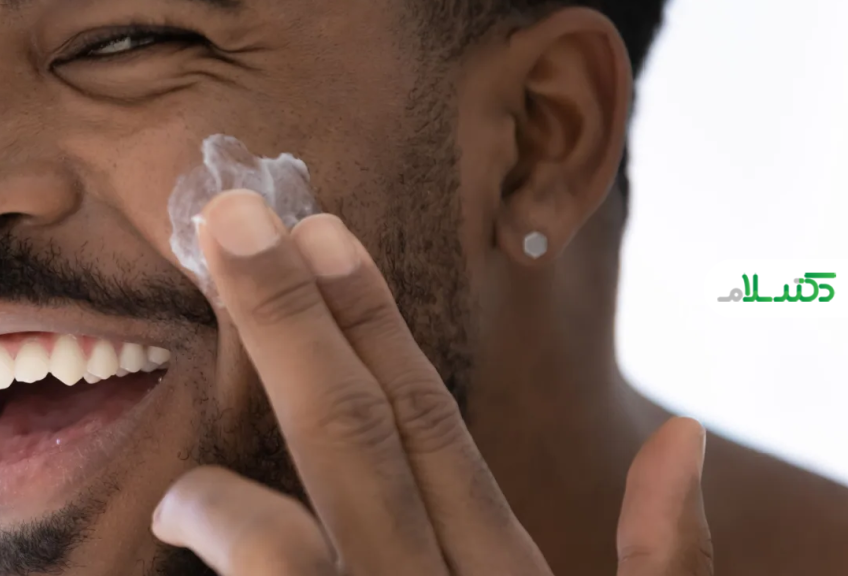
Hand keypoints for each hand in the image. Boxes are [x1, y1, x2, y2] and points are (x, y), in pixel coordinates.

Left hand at [151, 190, 713, 575]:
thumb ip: (666, 561)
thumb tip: (684, 441)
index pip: (426, 422)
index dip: (371, 323)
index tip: (321, 235)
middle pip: (356, 436)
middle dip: (290, 322)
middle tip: (230, 218)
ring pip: (291, 538)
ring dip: (226, 488)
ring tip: (179, 478)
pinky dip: (225, 550)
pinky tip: (185, 517)